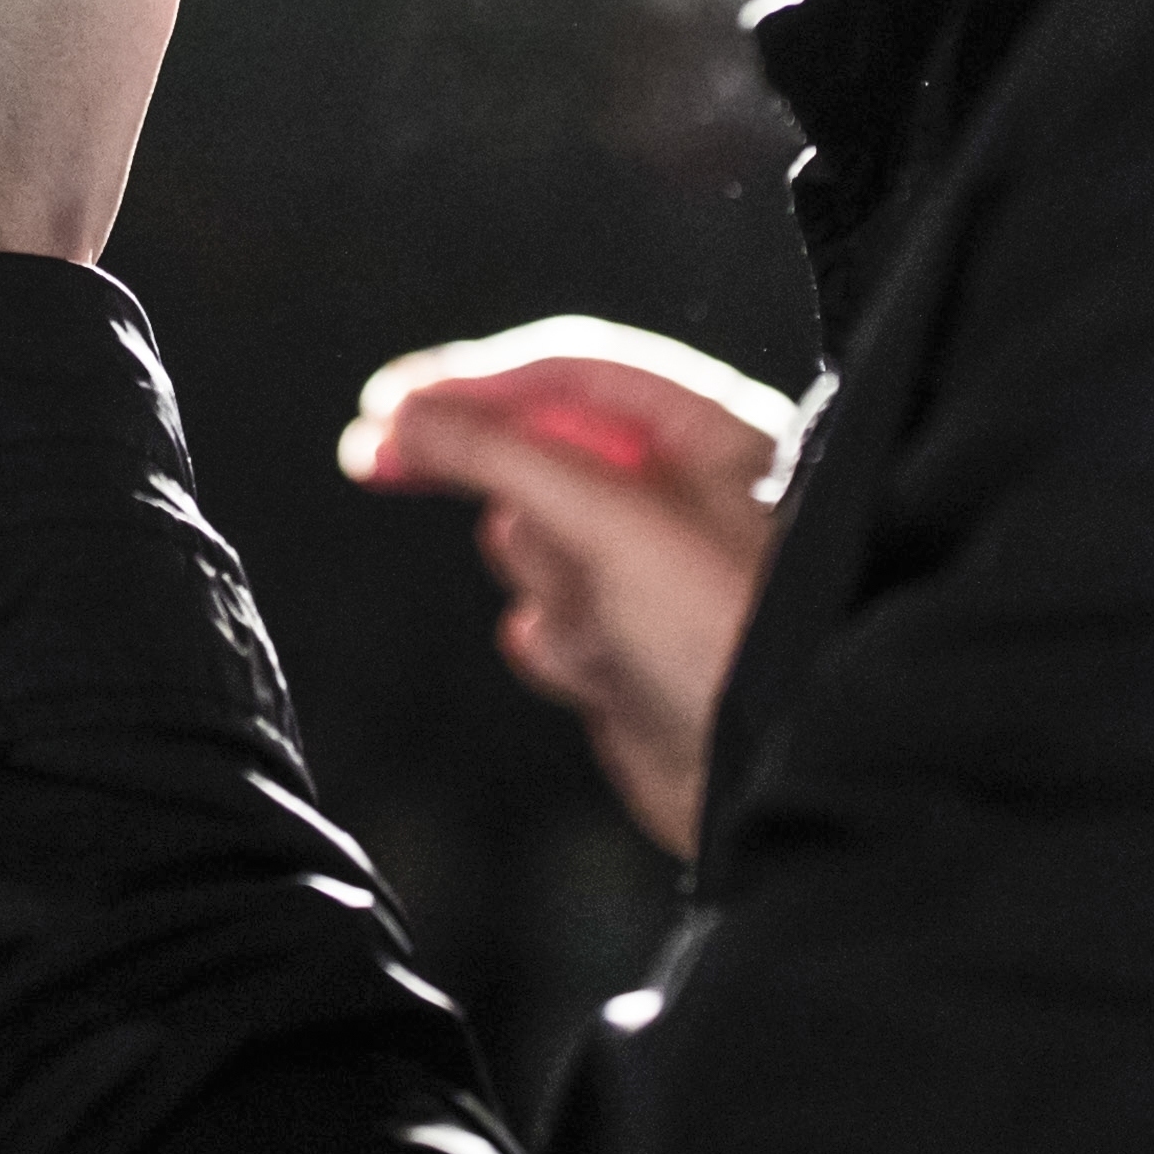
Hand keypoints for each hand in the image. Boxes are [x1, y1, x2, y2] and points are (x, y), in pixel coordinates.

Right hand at [342, 320, 796, 856]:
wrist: (781, 780)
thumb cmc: (735, 632)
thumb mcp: (613, 518)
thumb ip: (502, 454)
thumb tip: (405, 414)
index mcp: (706, 433)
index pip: (569, 373)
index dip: (473, 380)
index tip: (388, 403)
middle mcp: (680, 496)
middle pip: (537, 451)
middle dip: (480, 469)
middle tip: (373, 458)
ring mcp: (648, 578)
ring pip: (533, 545)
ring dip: (543, 579)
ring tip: (596, 620)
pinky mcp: (624, 652)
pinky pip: (547, 624)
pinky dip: (557, 645)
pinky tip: (595, 670)